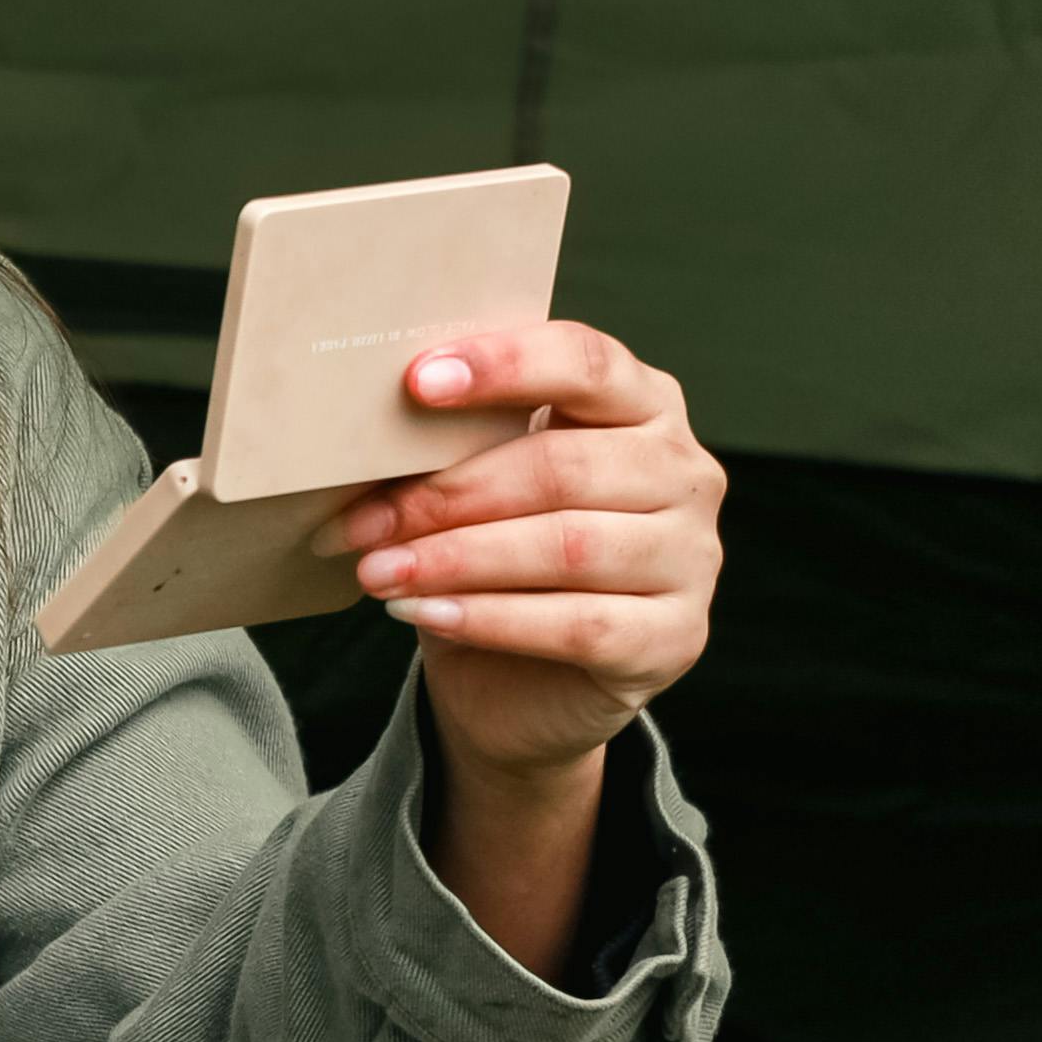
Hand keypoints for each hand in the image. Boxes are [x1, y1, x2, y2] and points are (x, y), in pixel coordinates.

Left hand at [331, 323, 723, 971]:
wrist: (519, 680)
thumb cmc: (485, 551)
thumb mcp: (467, 490)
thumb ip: (444, 446)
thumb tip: (350, 419)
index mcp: (640, 404)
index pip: (588, 361)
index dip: (505, 366)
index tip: (417, 376)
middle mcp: (685, 474)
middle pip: (565, 469)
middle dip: (450, 490)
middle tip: (358, 508)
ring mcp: (691, 562)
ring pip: (570, 548)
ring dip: (459, 557)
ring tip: (373, 565)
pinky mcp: (673, 643)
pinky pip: (578, 629)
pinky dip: (489, 618)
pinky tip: (419, 614)